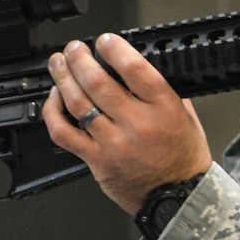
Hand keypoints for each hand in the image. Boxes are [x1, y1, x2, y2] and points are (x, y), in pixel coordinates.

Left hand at [45, 34, 212, 213]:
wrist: (177, 198)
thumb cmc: (182, 159)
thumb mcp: (186, 116)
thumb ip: (164, 90)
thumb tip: (137, 64)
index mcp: (164, 108)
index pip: (134, 68)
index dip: (113, 49)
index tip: (104, 41)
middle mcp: (137, 124)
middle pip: (98, 82)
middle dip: (80, 59)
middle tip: (74, 49)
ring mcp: (113, 143)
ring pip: (78, 103)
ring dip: (63, 78)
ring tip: (58, 64)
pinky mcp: (96, 160)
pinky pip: (64, 134)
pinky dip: (53, 112)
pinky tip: (54, 99)